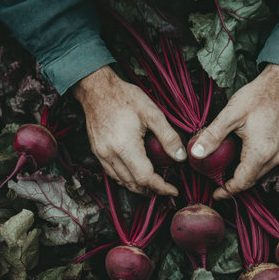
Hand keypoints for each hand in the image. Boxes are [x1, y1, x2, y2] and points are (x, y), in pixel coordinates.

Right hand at [73, 66, 185, 195]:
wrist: (97, 89)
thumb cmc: (125, 98)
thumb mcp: (152, 113)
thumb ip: (168, 136)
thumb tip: (181, 157)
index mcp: (125, 146)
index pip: (145, 178)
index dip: (161, 187)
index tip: (173, 190)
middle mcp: (110, 154)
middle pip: (133, 184)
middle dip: (151, 190)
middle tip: (166, 189)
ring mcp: (101, 155)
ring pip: (121, 181)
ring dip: (138, 187)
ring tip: (153, 186)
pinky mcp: (97, 152)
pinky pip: (112, 174)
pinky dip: (126, 179)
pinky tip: (135, 176)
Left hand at [190, 64, 278, 198]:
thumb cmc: (259, 96)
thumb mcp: (231, 114)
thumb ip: (213, 135)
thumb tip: (195, 154)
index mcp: (260, 153)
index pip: (242, 183)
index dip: (227, 191)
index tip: (214, 194)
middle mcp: (274, 158)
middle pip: (252, 180)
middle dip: (234, 185)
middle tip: (216, 182)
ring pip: (260, 173)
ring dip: (244, 176)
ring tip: (226, 172)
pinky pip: (267, 164)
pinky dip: (254, 166)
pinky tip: (242, 158)